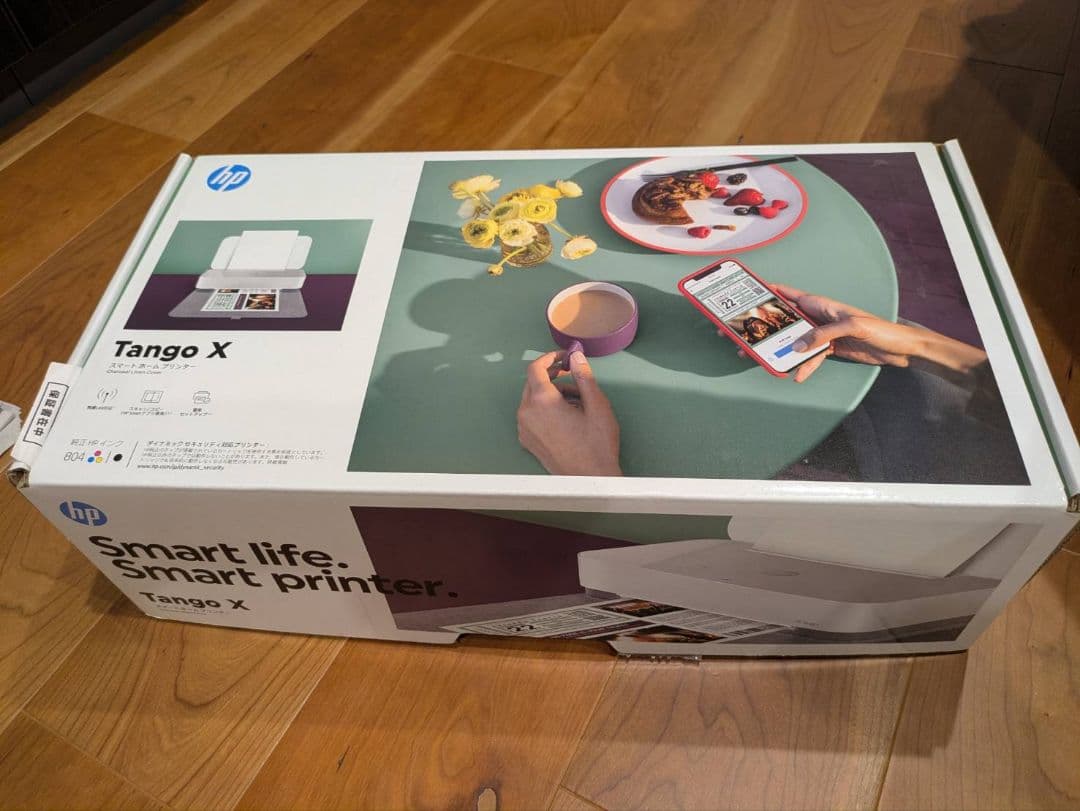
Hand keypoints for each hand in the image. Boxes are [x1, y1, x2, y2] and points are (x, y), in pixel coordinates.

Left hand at [517, 350, 621, 475]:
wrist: (589, 480)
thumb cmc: (597, 443)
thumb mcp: (597, 406)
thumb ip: (584, 377)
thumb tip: (576, 356)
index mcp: (541, 401)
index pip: (535, 368)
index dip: (550, 358)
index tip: (564, 358)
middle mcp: (526, 413)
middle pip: (532, 383)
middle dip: (551, 376)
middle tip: (572, 375)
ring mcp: (524, 428)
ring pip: (532, 399)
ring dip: (551, 393)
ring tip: (577, 401)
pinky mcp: (527, 441)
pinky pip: (532, 415)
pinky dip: (545, 408)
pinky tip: (566, 416)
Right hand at [754, 283, 983, 382]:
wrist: (901, 349)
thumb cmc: (881, 330)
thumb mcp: (851, 328)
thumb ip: (823, 335)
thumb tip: (799, 345)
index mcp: (822, 304)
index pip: (790, 294)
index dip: (769, 291)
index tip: (749, 293)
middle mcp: (819, 317)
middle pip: (787, 321)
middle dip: (766, 328)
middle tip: (745, 335)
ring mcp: (823, 334)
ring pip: (795, 341)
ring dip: (781, 351)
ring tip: (763, 360)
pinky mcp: (829, 349)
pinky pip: (810, 357)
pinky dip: (803, 366)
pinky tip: (798, 375)